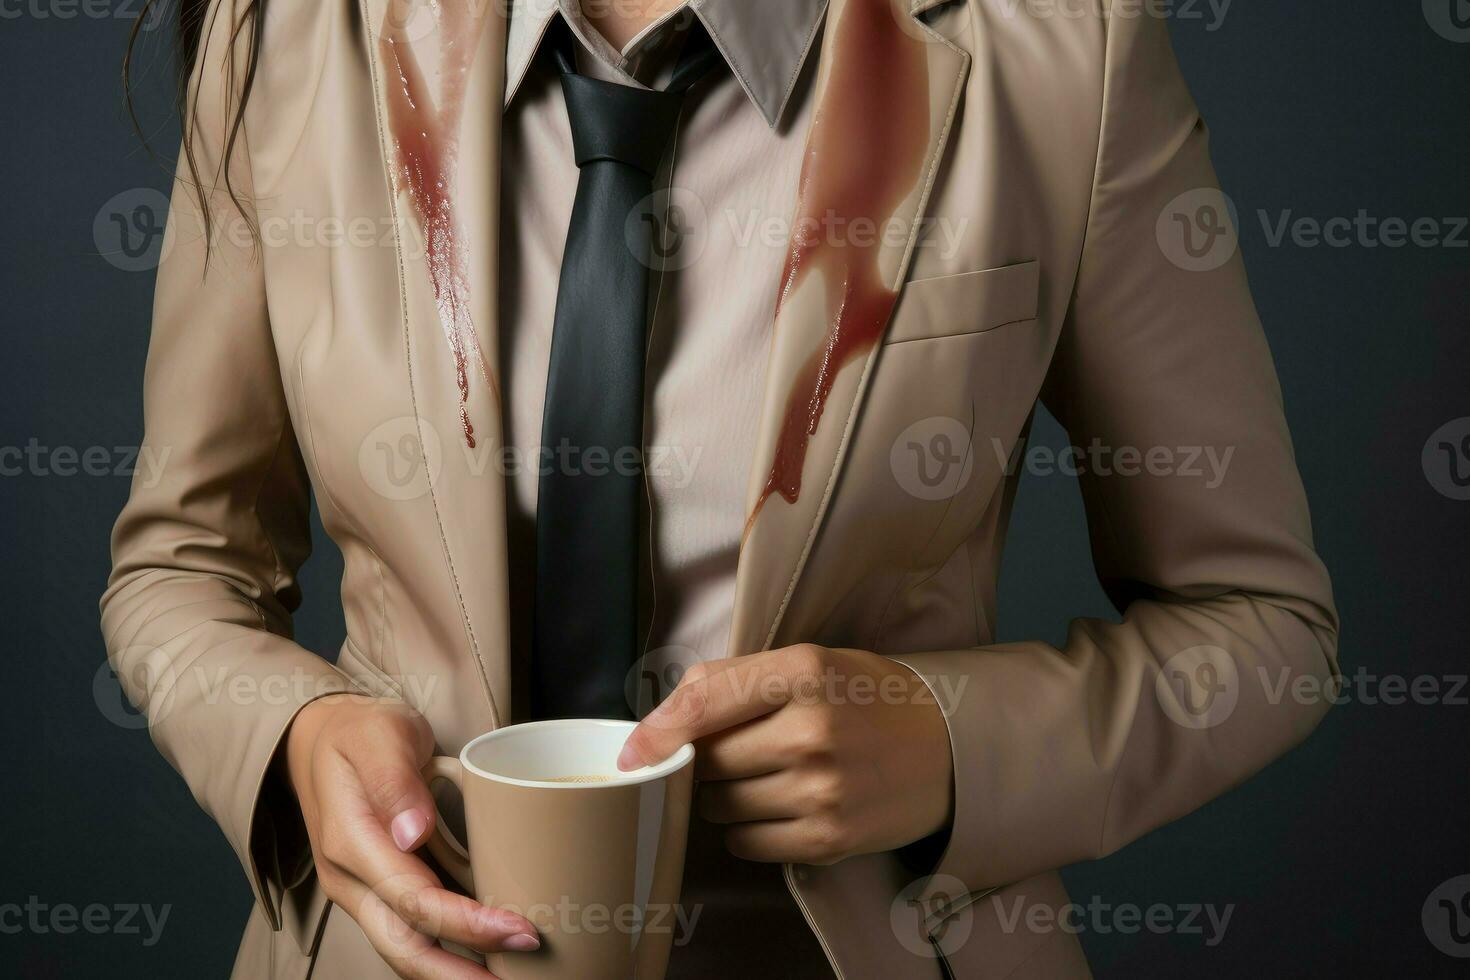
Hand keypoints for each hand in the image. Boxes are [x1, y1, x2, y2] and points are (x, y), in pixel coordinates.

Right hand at [285, 694, 539, 978]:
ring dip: (456, 973)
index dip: (468, 923)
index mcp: (351, 843)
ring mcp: (364, 891)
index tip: (519, 930)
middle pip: (405, 948)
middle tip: (520, 977)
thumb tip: (413, 832)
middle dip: (461, 976)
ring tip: (511, 977)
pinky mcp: (380, 890)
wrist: (322, 737)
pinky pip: (413, 931)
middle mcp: (352, 880)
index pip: (414, 899)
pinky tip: (490, 954)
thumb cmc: (361, 732)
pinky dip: (451, 950)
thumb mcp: (380, 735)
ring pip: (407, 950)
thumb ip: (395, 780)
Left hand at [618, 645, 953, 865]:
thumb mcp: (811, 662)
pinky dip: (747, 830)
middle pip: (707, 759)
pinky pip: (746, 843)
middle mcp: (813, 730)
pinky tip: (779, 806)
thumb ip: (734, 679)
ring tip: (765, 776)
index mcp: (804, 671)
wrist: (949, 747)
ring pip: (721, 805)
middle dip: (705, 759)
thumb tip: (656, 721)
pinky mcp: (829, 837)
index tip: (631, 753)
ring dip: (724, 796)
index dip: (656, 731)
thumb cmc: (866, 699)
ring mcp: (822, 789)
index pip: (704, 701)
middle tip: (739, 749)